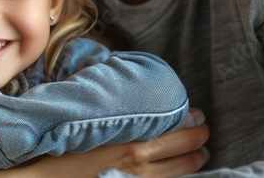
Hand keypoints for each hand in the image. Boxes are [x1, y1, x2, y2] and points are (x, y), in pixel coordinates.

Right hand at [0, 109, 209, 177]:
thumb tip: (125, 94)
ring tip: (200, 155)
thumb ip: (112, 111)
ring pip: (175, 176)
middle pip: (183, 157)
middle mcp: (138, 169)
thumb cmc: (58, 147)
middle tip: (205, 133)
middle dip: (198, 144)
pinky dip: (171, 177)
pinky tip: (174, 173)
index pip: (175, 134)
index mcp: (131, 147)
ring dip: (191, 164)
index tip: (197, 115)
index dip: (191, 124)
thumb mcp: (86, 123)